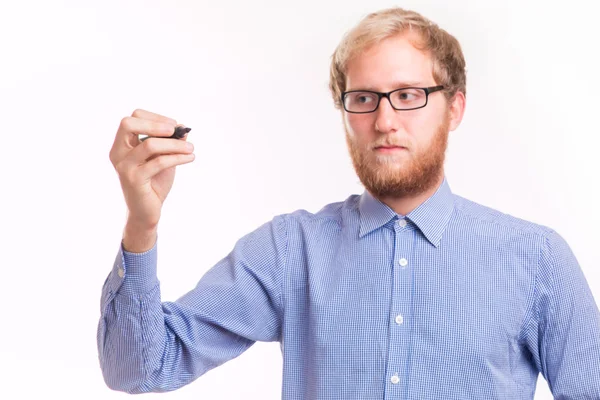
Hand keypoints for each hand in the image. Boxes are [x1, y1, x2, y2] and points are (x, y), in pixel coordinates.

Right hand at [109, 108, 194, 230]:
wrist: (147, 212)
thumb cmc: (154, 183)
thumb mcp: (164, 158)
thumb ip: (170, 142)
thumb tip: (183, 127)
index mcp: (122, 145)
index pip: (132, 118)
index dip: (154, 118)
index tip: (173, 126)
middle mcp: (118, 153)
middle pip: (128, 124)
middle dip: (155, 124)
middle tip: (176, 130)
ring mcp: (124, 166)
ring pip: (149, 144)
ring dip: (175, 144)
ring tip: (191, 148)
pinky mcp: (134, 180)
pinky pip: (159, 162)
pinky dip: (178, 157)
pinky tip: (190, 158)